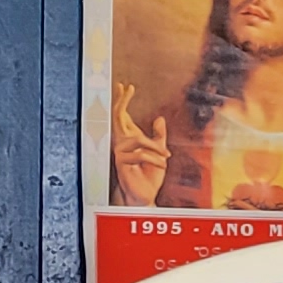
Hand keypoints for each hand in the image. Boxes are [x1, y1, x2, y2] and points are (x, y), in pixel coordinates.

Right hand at [109, 83, 168, 205]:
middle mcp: (122, 143)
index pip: (122, 116)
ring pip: (139, 139)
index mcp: (130, 139)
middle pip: (117, 117)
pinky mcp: (122, 163)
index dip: (122, 100)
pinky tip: (161, 164)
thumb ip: (158, 136)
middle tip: (126, 87)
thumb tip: (159, 119)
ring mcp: (120, 152)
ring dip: (156, 148)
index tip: (125, 86)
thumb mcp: (159, 153)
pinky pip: (141, 154)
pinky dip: (155, 159)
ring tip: (165, 157)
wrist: (145, 196)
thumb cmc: (149, 176)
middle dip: (121, 101)